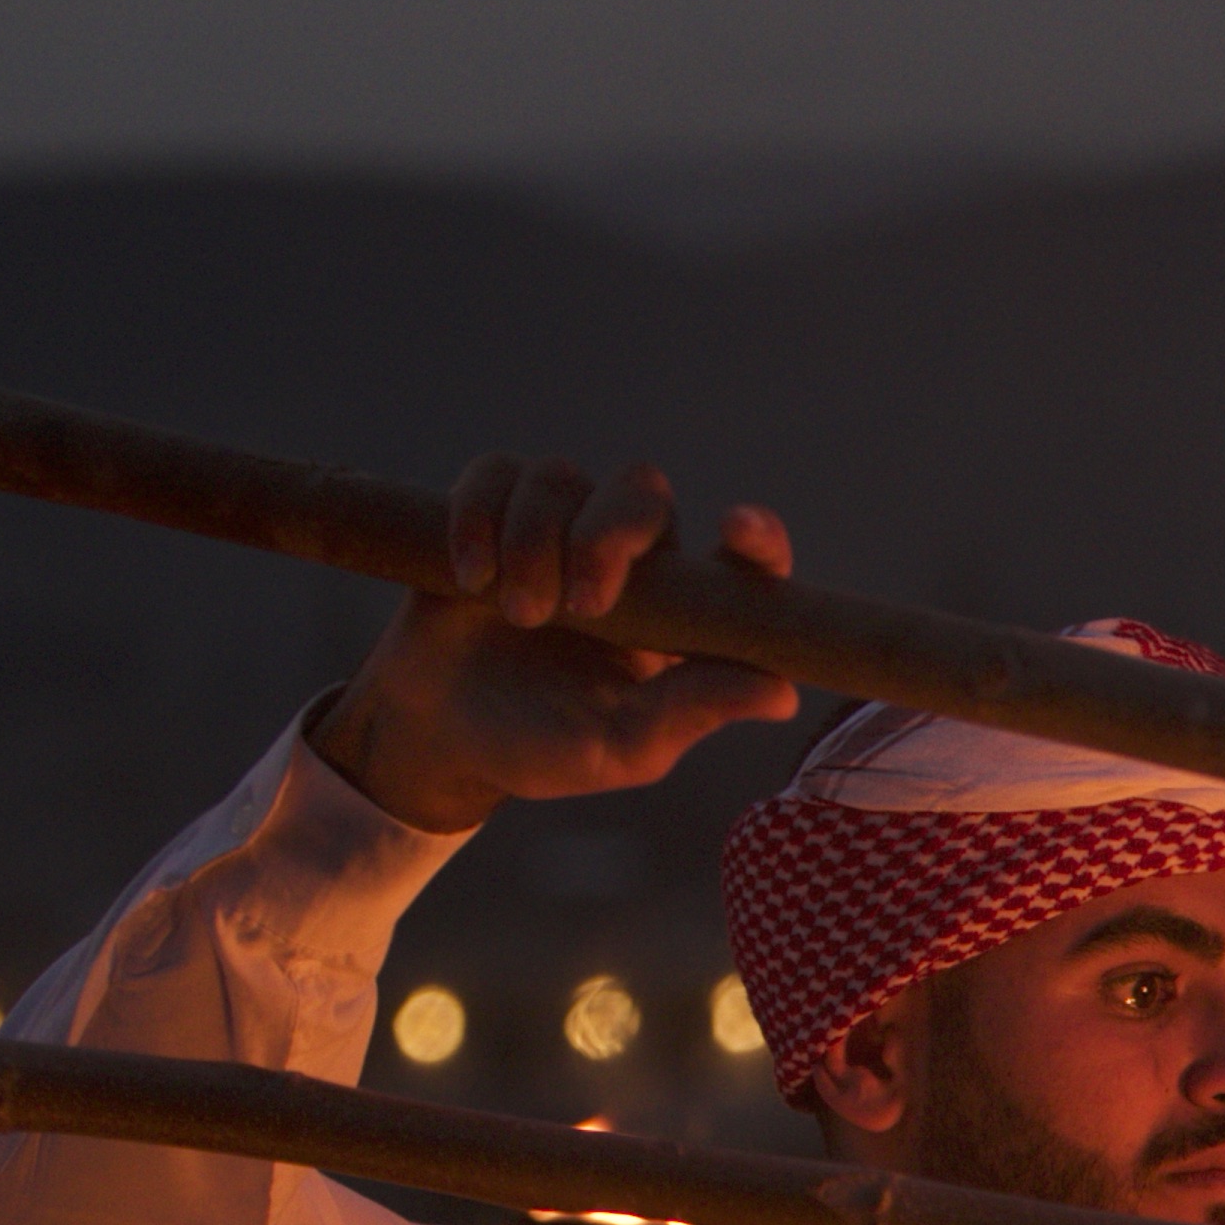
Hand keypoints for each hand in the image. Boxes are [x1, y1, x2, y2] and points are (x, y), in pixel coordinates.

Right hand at [307, 457, 801, 833]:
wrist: (440, 740)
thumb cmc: (544, 749)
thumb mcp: (622, 746)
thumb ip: (693, 712)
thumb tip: (784, 693)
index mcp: (677, 612)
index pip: (735, 558)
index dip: (754, 534)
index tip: (736, 526)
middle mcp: (626, 561)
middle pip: (641, 490)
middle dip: (611, 533)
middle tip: (583, 606)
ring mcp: (556, 530)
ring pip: (561, 477)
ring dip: (535, 539)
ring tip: (518, 615)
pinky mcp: (490, 516)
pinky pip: (495, 476)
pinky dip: (479, 516)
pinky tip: (471, 577)